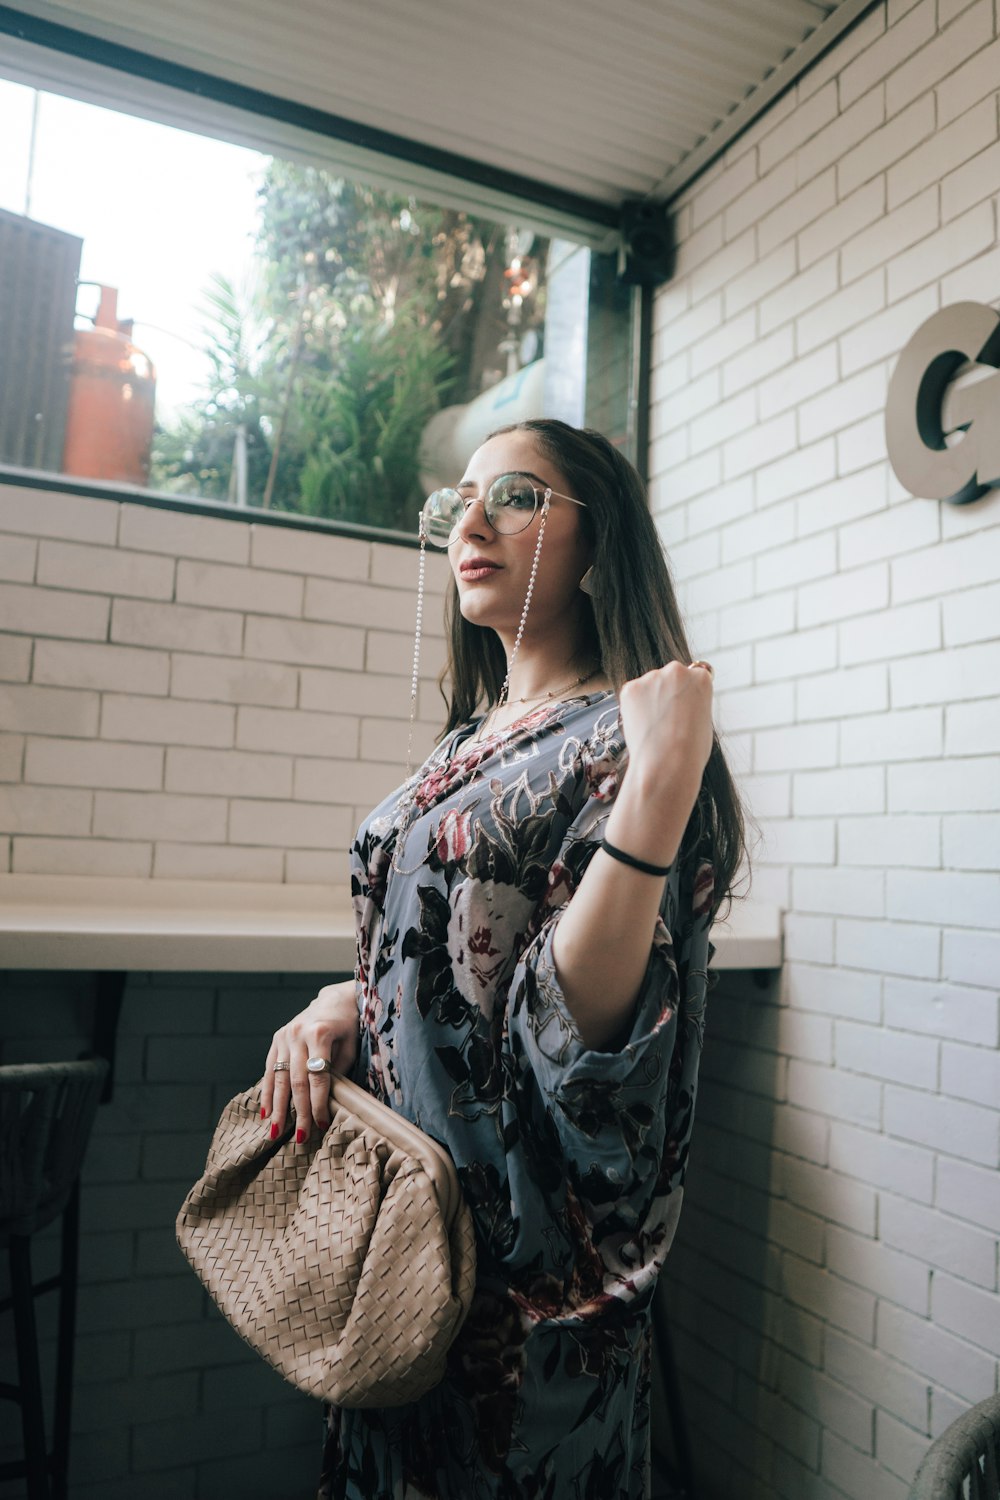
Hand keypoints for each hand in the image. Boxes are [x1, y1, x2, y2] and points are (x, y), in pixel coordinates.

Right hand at [260, 980, 359, 1142]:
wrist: (333, 1000)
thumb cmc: (347, 1026)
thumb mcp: (351, 1045)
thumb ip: (338, 1069)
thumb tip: (327, 1100)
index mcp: (319, 1034)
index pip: (318, 1077)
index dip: (319, 1103)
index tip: (322, 1124)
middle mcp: (298, 1034)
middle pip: (296, 1080)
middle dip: (298, 1111)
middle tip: (300, 1136)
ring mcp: (284, 1036)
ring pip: (279, 1078)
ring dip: (277, 1107)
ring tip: (276, 1131)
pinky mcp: (276, 1039)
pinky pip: (269, 1069)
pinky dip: (267, 1092)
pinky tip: (266, 1112)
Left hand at [618, 660, 714, 790]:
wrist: (668, 763)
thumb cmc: (691, 750)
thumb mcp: (704, 720)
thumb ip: (693, 703)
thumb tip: (680, 703)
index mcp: (700, 677)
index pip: (693, 677)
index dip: (687, 696)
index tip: (684, 710)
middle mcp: (677, 670)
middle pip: (670, 678)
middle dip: (667, 694)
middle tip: (667, 721)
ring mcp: (651, 677)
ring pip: (649, 687)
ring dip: (650, 701)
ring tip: (655, 728)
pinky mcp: (630, 688)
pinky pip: (632, 696)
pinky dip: (634, 708)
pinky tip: (642, 726)